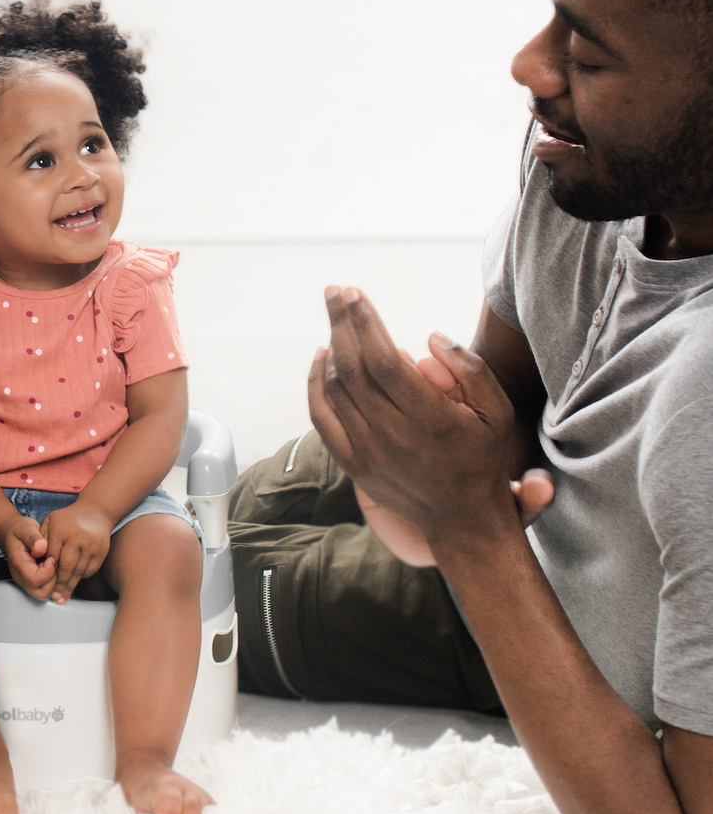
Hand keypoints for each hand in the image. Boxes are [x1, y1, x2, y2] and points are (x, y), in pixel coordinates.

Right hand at [0, 515, 57, 598]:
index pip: (35, 580)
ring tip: (50, 563)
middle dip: (53, 580)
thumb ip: (33, 537)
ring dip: (53, 580)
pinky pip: (45, 588)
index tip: (51, 557)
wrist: (12, 532)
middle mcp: (20, 576)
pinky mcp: (31, 581)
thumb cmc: (20, 530)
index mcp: (18, 564)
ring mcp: (25, 580)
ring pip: (44, 593)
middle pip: (41, 593)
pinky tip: (50, 565)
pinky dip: (52, 579)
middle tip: (52, 562)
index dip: (48, 571)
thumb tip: (41, 548)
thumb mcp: (26, 527)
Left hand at [39, 501, 112, 603]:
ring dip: (70, 586)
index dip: (47, 572)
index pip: (51, 557)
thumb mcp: (49, 521)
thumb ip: (40, 538)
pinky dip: (82, 577)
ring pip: (79, 571)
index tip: (43, 584)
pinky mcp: (102, 550)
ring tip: (63, 597)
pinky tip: (75, 582)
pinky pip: (90, 570)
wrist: (95, 511)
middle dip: (59, 585)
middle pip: (66, 568)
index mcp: (60, 530)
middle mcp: (76, 537)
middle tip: (54, 598)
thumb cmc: (68, 519)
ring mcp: (91, 544)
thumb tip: (34, 557)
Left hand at [307, 286, 525, 554]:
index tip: (355, 294)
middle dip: (341, 322)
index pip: (384, 359)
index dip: (365, 323)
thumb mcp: (498, 414)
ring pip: (335, 388)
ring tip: (336, 316)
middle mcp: (393, 434)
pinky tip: (321, 357)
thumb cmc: (483, 459)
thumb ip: (470, 371)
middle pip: (352, 366)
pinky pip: (322, 416)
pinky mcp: (352, 463)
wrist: (463, 521)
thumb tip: (430, 339)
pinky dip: (315, 384)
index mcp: (429, 419)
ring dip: (331, 346)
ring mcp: (368, 451)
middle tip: (336, 291)